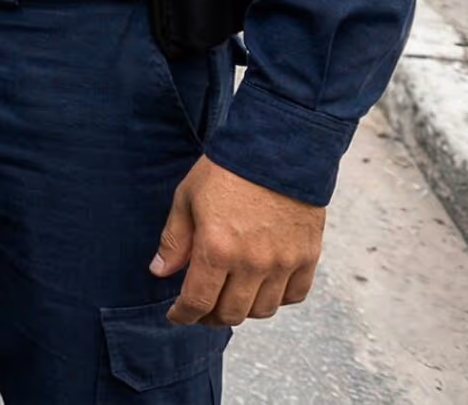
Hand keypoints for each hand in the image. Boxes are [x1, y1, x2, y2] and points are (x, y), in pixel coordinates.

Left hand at [152, 156, 325, 325]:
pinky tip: (262, 288)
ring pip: (263, 310)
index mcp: (217, 250)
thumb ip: (174, 241)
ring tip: (231, 298)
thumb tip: (160, 272)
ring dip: (243, 310)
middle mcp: (252, 263)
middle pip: (231, 313)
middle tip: (202, 309)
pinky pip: (294, 296)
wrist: (278, 150)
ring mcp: (283, 263)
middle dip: (211, 317)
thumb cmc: (226, 171)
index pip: (198, 302)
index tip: (177, 316)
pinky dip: (277, 299)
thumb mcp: (187, 199)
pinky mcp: (308, 257)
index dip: (184, 315)